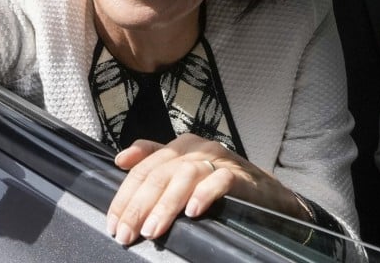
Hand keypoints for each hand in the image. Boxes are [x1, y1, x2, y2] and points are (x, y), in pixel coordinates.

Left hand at [107, 134, 305, 245]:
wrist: (266, 193)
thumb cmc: (219, 183)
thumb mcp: (183, 170)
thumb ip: (154, 163)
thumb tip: (121, 160)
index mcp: (178, 147)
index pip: (143, 170)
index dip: (125, 197)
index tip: (113, 223)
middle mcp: (195, 148)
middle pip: (159, 174)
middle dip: (138, 206)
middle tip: (127, 233)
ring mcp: (218, 159)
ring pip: (184, 177)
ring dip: (165, 205)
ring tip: (152, 230)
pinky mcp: (239, 175)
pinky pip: (219, 181)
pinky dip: (204, 195)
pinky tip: (193, 212)